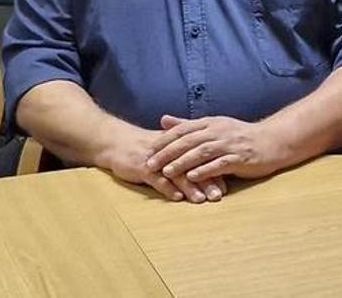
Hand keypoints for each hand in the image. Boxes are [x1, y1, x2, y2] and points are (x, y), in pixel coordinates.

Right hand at [101, 125, 226, 203]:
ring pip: (175, 173)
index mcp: (176, 144)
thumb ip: (184, 153)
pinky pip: (156, 179)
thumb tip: (207, 164)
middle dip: (206, 180)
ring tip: (202, 199)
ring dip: (190, 187)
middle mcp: (168, 151)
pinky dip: (167, 188)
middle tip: (219, 195)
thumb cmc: (141, 146)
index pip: (199, 155)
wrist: (114, 141)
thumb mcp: (164, 146)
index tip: (227, 181)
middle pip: (191, 165)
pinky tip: (177, 197)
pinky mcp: (141, 167)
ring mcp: (155, 160)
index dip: (213, 167)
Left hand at [147, 115, 290, 182]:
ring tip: (167, 172)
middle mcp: (217, 131)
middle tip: (150, 163)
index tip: (148, 150)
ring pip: (201, 152)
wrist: (272, 141)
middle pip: (187, 141)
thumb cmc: (239, 135)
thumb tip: (162, 119)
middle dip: (167, 153)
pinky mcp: (240, 158)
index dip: (164, 140)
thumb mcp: (212, 126)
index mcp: (209, 122)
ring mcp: (229, 144)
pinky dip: (205, 170)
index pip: (181, 130)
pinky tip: (192, 177)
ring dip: (182, 162)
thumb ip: (187, 124)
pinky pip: (220, 164)